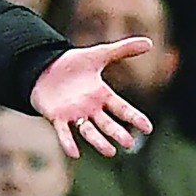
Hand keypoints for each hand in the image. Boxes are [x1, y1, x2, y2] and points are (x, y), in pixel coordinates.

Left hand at [30, 37, 153, 158]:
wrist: (44, 68)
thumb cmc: (74, 64)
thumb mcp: (98, 55)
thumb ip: (122, 50)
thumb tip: (150, 42)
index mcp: (102, 95)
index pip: (122, 108)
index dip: (134, 117)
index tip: (147, 127)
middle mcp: (91, 108)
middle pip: (107, 123)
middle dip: (117, 133)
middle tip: (129, 143)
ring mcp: (74, 114)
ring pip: (89, 131)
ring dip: (99, 141)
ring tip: (111, 152)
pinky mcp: (57, 117)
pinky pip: (64, 132)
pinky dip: (68, 142)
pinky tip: (74, 153)